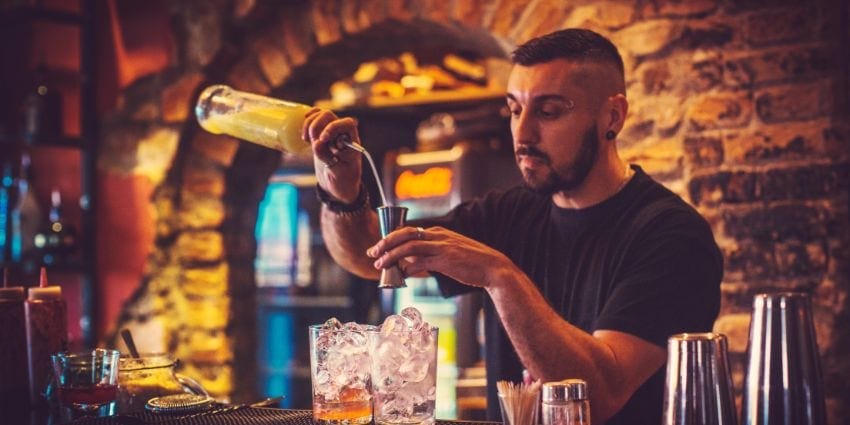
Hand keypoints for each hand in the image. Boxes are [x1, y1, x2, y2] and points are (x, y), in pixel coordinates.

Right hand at [303, 108, 362, 202]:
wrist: (339, 187)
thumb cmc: (343, 182)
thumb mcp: (337, 173)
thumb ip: (327, 158)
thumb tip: (316, 143)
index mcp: (352, 142)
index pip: (347, 123)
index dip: (333, 127)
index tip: (322, 139)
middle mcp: (343, 134)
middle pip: (329, 116)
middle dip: (316, 125)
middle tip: (309, 141)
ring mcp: (332, 134)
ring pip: (321, 116)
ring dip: (309, 123)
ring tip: (305, 139)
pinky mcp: (322, 137)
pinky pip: (315, 121)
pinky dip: (307, 121)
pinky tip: (303, 131)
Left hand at [366, 226, 515, 287]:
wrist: (493, 268)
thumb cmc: (471, 263)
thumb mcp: (449, 254)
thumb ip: (429, 255)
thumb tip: (410, 263)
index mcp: (438, 232)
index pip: (408, 231)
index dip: (390, 239)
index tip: (378, 247)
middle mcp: (438, 236)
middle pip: (404, 234)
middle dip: (385, 243)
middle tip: (372, 253)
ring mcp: (442, 247)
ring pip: (409, 247)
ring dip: (391, 255)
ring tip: (379, 264)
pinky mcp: (446, 260)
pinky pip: (421, 263)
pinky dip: (408, 269)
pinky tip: (401, 275)